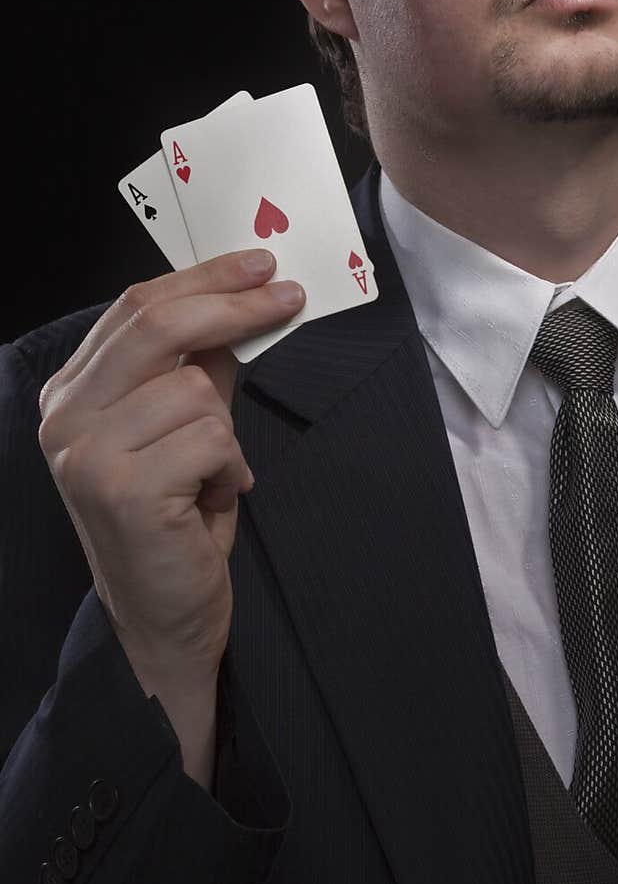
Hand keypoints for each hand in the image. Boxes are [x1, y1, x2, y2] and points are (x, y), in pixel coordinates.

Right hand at [38, 250, 305, 687]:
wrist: (164, 618)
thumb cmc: (176, 519)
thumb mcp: (184, 427)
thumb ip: (200, 365)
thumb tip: (247, 296)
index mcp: (70, 393)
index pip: (136, 307)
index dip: (204, 277)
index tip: (260, 264)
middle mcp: (64, 418)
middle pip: (158, 325)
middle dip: (234, 304)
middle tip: (287, 295)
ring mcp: (85, 454)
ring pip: (197, 388)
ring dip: (226, 431)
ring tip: (212, 473)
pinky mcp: (122, 491)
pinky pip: (212, 438)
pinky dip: (230, 468)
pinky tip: (209, 500)